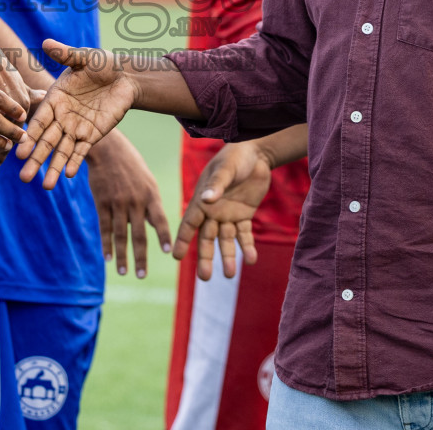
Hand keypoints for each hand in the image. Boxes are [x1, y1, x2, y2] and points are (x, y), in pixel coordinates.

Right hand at [18, 41, 139, 188]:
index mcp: (54, 99)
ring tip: (45, 186)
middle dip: (36, 159)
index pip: (38, 121)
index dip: (29, 136)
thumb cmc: (102, 64)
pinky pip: (82, 151)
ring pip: (62, 151)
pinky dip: (75, 162)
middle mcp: (61, 117)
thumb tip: (47, 43)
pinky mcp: (92, 135)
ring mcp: (76, 128)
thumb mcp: (84, 58)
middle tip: (24, 178)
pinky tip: (69, 175)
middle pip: (46, 142)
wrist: (126, 76)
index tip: (18, 151)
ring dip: (54, 168)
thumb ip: (66, 54)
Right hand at [87, 133, 170, 277]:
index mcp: (151, 194)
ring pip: (120, 235)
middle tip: (141, 276)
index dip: (163, 236)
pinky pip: (104, 227)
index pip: (160, 219)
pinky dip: (106, 244)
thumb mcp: (147, 181)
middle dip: (141, 257)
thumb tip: (155, 226)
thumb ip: (152, 204)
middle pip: (139, 234)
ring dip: (122, 256)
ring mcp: (117, 202)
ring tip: (124, 272)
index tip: (169, 253)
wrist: (107, 149)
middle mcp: (135, 200)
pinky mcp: (102, 202)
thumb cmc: (131, 166)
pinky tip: (108, 258)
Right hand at [173, 141, 271, 280]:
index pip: (189, 224)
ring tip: (230, 275)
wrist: (256, 154)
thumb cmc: (234, 157)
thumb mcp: (225, 169)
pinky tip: (251, 259)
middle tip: (204, 278)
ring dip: (228, 257)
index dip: (183, 240)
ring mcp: (228, 215)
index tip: (176, 257)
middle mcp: (212, 211)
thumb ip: (217, 185)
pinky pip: (244, 234)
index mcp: (202, 200)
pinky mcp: (244, 215)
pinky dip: (248, 247)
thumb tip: (206, 199)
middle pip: (206, 238)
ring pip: (225, 240)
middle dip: (205, 257)